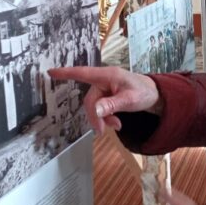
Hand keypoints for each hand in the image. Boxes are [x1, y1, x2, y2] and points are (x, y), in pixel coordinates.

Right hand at [48, 66, 162, 133]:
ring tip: (116, 126)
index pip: (83, 73)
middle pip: (90, 100)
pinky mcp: (108, 96)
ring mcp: (105, 88)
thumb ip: (112, 105)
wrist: (155, 95)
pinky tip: (117, 124)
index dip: (66, 73)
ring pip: (95, 106)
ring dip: (102, 119)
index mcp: (107, 76)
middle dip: (95, 116)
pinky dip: (106, 118)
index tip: (50, 72)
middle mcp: (103, 80)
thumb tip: (95, 110)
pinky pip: (100, 109)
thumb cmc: (144, 91)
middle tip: (101, 131)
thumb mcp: (130, 99)